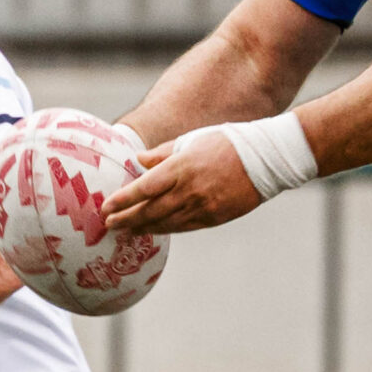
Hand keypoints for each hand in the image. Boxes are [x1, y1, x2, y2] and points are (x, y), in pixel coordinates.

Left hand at [103, 130, 264, 233]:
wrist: (264, 160)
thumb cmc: (226, 143)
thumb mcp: (191, 140)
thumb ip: (162, 153)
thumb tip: (138, 160)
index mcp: (182, 166)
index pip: (144, 188)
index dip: (123, 200)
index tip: (106, 207)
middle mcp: (189, 189)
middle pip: (150, 210)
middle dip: (126, 219)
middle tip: (108, 225)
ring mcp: (202, 206)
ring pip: (166, 223)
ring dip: (143, 228)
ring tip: (126, 231)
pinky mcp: (214, 218)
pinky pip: (184, 227)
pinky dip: (166, 229)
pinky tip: (153, 230)